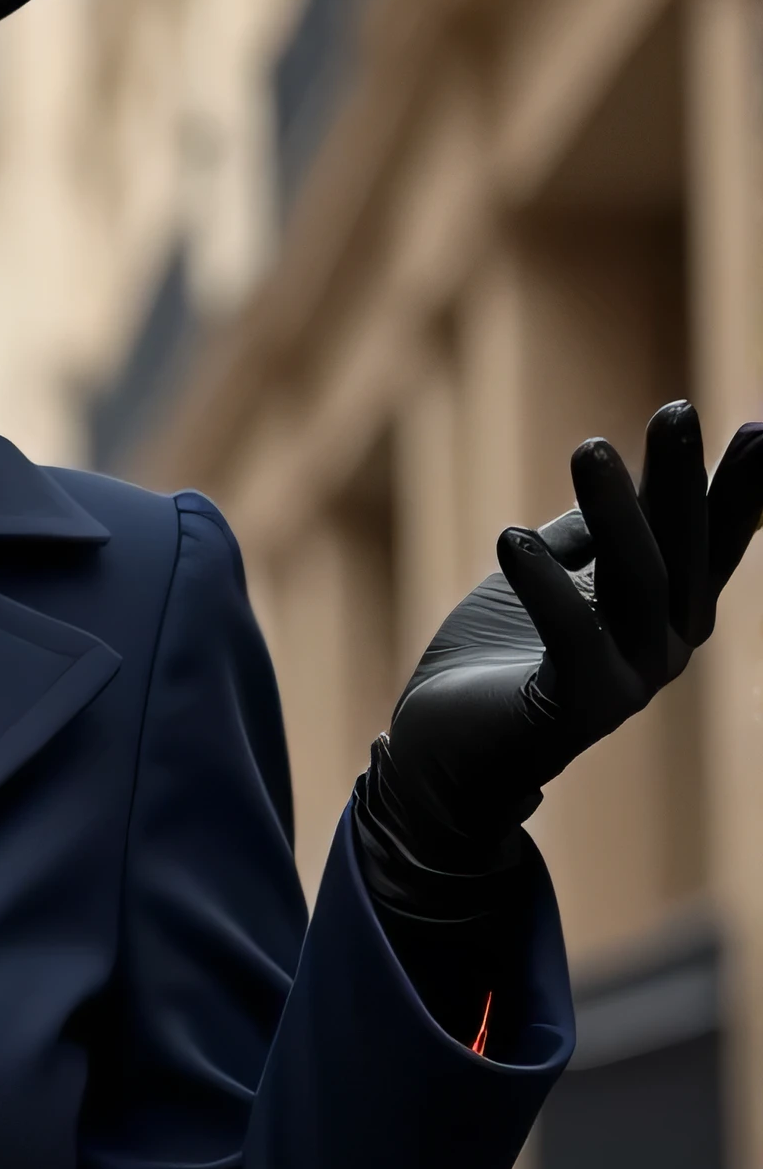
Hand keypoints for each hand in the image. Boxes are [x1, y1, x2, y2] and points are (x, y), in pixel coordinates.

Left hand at [368, 404, 762, 889]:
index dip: (737, 488)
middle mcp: (665, 647)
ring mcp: (630, 683)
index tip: (756, 427)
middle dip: (682, 479)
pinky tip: (512, 539)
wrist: (438, 759)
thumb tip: (617, 469)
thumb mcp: (549, 579)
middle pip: (682, 550)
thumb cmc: (493, 664)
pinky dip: (543, 586)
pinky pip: (572, 638)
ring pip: (637, 584)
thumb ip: (586, 534)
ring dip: (614, 513)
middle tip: (675, 410)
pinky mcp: (579, 711)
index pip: (712, 540)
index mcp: (666, 613)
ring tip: (589, 449)